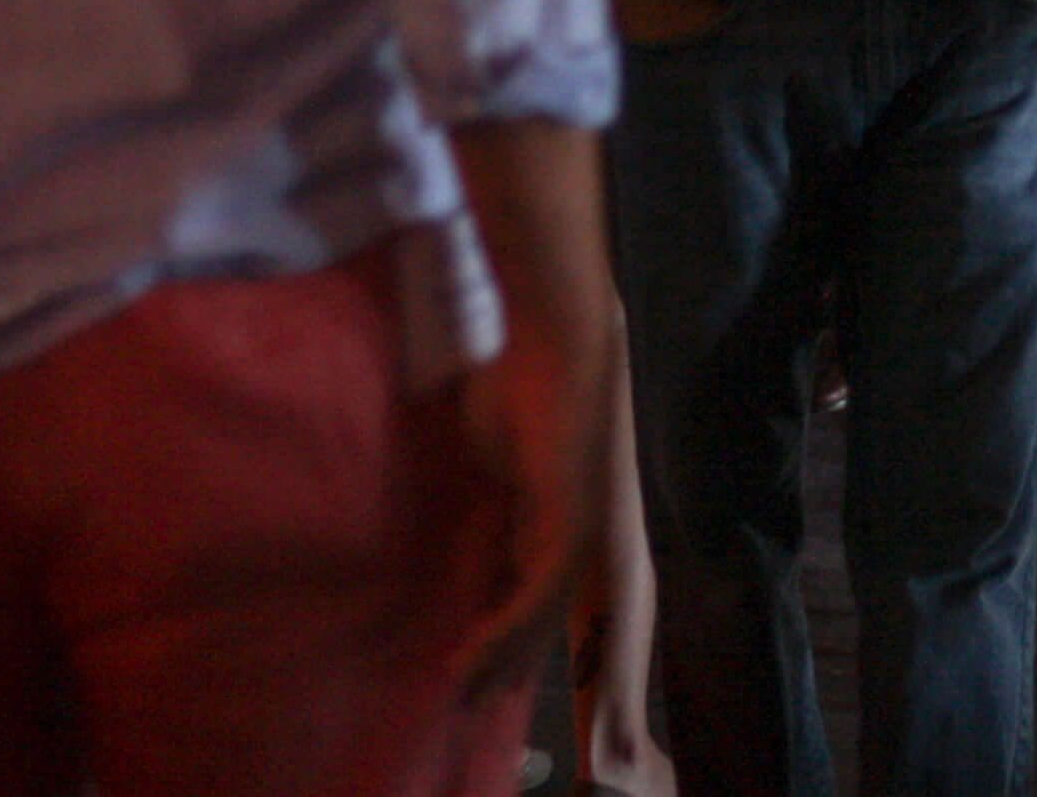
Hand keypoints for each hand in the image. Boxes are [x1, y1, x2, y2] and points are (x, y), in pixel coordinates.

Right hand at [451, 280, 619, 697]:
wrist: (547, 339)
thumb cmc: (512, 379)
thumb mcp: (487, 454)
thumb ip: (484, 497)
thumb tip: (462, 524)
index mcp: (550, 512)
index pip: (525, 587)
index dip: (496, 628)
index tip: (460, 660)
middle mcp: (571, 529)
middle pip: (538, 614)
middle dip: (503, 660)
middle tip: (465, 697)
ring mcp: (576, 529)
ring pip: (540, 617)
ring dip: (500, 657)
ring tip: (463, 688)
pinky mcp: (569, 525)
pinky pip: (538, 596)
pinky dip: (505, 631)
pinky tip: (474, 655)